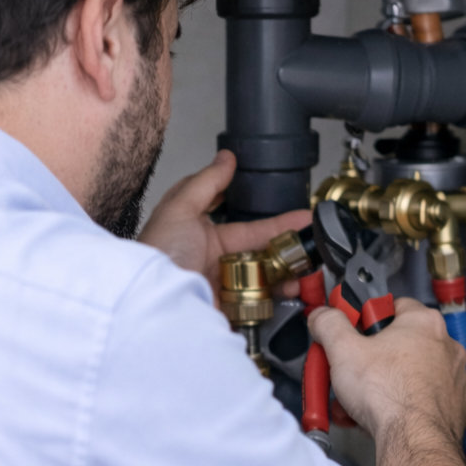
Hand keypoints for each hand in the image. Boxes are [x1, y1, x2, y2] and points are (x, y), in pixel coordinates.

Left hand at [139, 150, 311, 302]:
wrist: (154, 301)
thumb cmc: (158, 254)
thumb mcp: (179, 207)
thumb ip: (206, 181)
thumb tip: (226, 157)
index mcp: (199, 233)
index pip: (241, 220)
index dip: (268, 215)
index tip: (295, 211)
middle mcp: (212, 259)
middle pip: (259, 249)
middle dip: (286, 243)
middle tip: (311, 236)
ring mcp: (222, 285)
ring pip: (264, 274)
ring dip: (287, 269)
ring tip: (306, 264)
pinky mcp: (229, 308)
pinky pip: (260, 300)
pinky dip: (278, 295)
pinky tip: (292, 286)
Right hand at [308, 297, 465, 446]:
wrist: (414, 439)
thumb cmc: (389, 394)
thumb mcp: (342, 350)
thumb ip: (329, 325)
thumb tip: (323, 316)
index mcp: (423, 323)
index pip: (392, 306)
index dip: (366, 319)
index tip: (351, 331)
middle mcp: (445, 347)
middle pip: (399, 343)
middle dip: (371, 359)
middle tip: (352, 371)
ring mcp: (453, 378)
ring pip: (409, 375)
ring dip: (384, 385)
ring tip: (360, 402)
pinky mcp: (453, 407)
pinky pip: (421, 401)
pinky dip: (401, 407)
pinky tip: (380, 417)